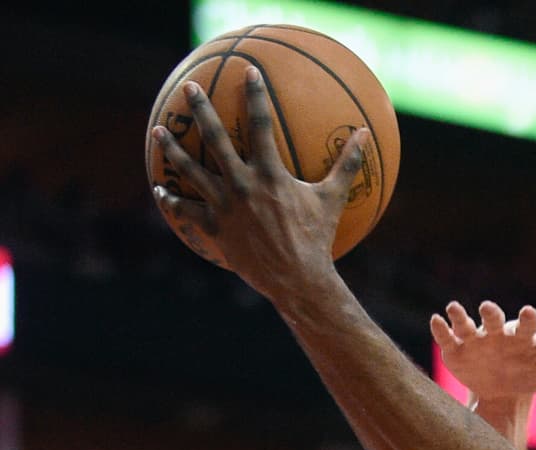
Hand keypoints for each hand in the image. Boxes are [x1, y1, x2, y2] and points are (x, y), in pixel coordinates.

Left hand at [151, 69, 361, 301]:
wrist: (297, 281)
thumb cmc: (317, 240)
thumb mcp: (333, 200)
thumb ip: (346, 165)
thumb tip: (364, 135)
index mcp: (269, 174)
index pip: (260, 124)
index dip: (254, 95)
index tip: (248, 71)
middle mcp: (242, 185)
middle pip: (215, 138)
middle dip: (201, 109)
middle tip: (190, 88)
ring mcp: (225, 207)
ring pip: (191, 171)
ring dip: (173, 149)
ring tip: (159, 130)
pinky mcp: (215, 228)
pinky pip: (187, 211)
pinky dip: (172, 200)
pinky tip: (160, 190)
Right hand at [429, 299, 535, 402]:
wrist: (505, 394)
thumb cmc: (531, 372)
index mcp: (521, 335)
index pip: (526, 325)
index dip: (527, 320)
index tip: (529, 314)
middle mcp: (496, 333)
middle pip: (493, 320)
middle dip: (490, 314)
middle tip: (488, 308)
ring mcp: (474, 341)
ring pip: (465, 326)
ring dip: (459, 316)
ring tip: (453, 308)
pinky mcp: (456, 352)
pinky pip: (446, 340)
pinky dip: (440, 330)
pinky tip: (436, 320)